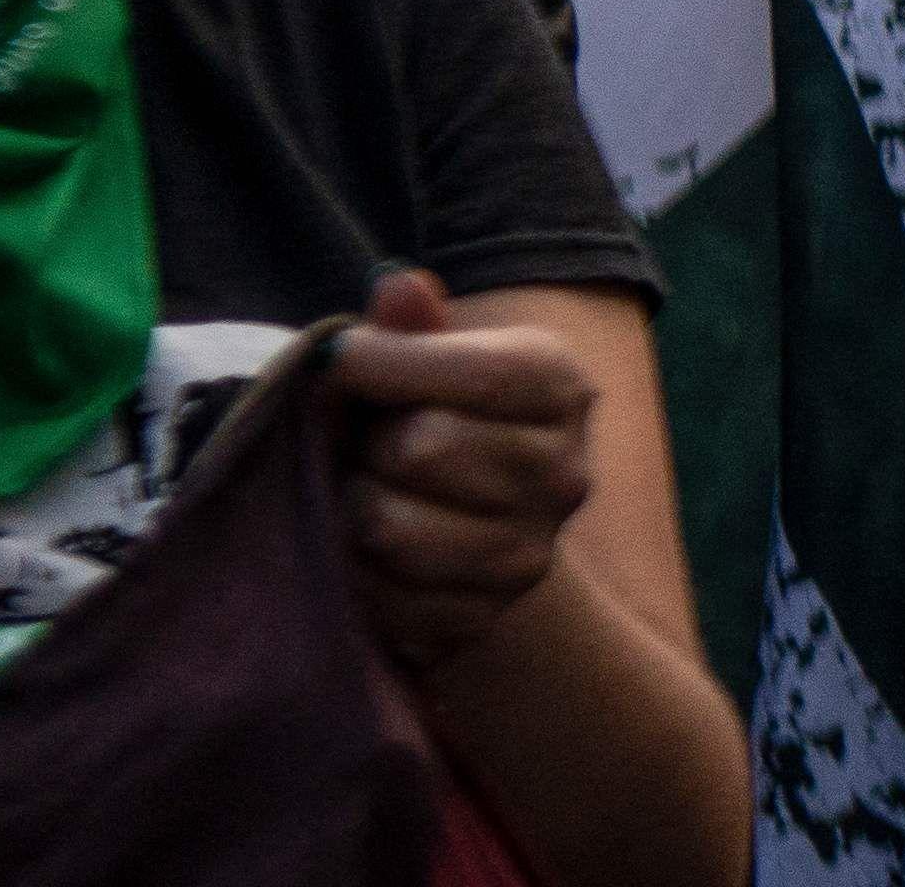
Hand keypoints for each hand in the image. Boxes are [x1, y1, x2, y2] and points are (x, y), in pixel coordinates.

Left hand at [326, 267, 599, 673]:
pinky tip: (362, 551)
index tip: (339, 359)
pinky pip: (379, 599)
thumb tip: (398, 287)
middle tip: (367, 444)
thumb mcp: (428, 359)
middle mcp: (564, 472)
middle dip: (369, 444)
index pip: (480, 373)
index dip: (387, 363)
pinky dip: (352, 576)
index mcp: (560, 387)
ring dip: (351, 509)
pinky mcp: (480, 618)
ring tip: (363, 495)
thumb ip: (412, 326)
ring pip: (392, 528)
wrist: (467, 526)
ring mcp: (528, 553)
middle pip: (426, 449)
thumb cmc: (432, 415)